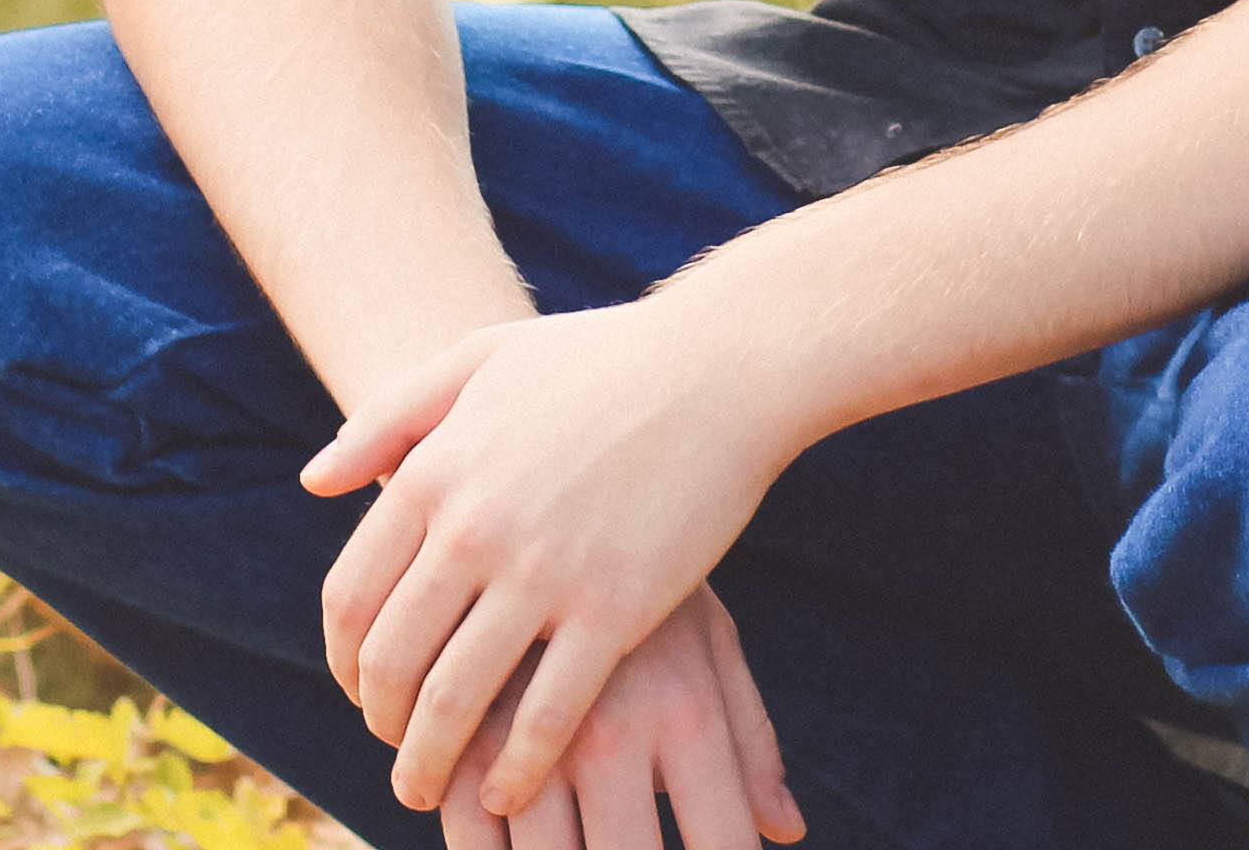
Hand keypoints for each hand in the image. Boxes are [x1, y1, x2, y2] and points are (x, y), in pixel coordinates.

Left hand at [304, 299, 807, 823]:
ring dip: (430, 761)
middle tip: (394, 749)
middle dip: (381, 720)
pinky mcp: (616, 609)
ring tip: (428, 790)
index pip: (351, 596)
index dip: (343, 660)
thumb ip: (389, 416)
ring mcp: (545, 572)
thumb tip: (314, 481)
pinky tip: (507, 790)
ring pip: (457, 699)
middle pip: (392, 658)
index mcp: (435, 470)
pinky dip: (517, 766)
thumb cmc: (599, 360)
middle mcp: (475, 527)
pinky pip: (547, 714)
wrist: (717, 368)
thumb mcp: (479, 359)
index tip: (361, 689)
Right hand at [429, 590, 802, 849]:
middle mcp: (614, 725)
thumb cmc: (655, 555)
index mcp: (689, 714)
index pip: (721, 846)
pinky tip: (478, 821)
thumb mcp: (713, 641)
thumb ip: (750, 742)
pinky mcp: (460, 688)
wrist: (574, 439)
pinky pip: (460, 812)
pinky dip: (471, 830)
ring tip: (548, 839)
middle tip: (620, 844)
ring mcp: (543, 716)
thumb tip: (788, 831)